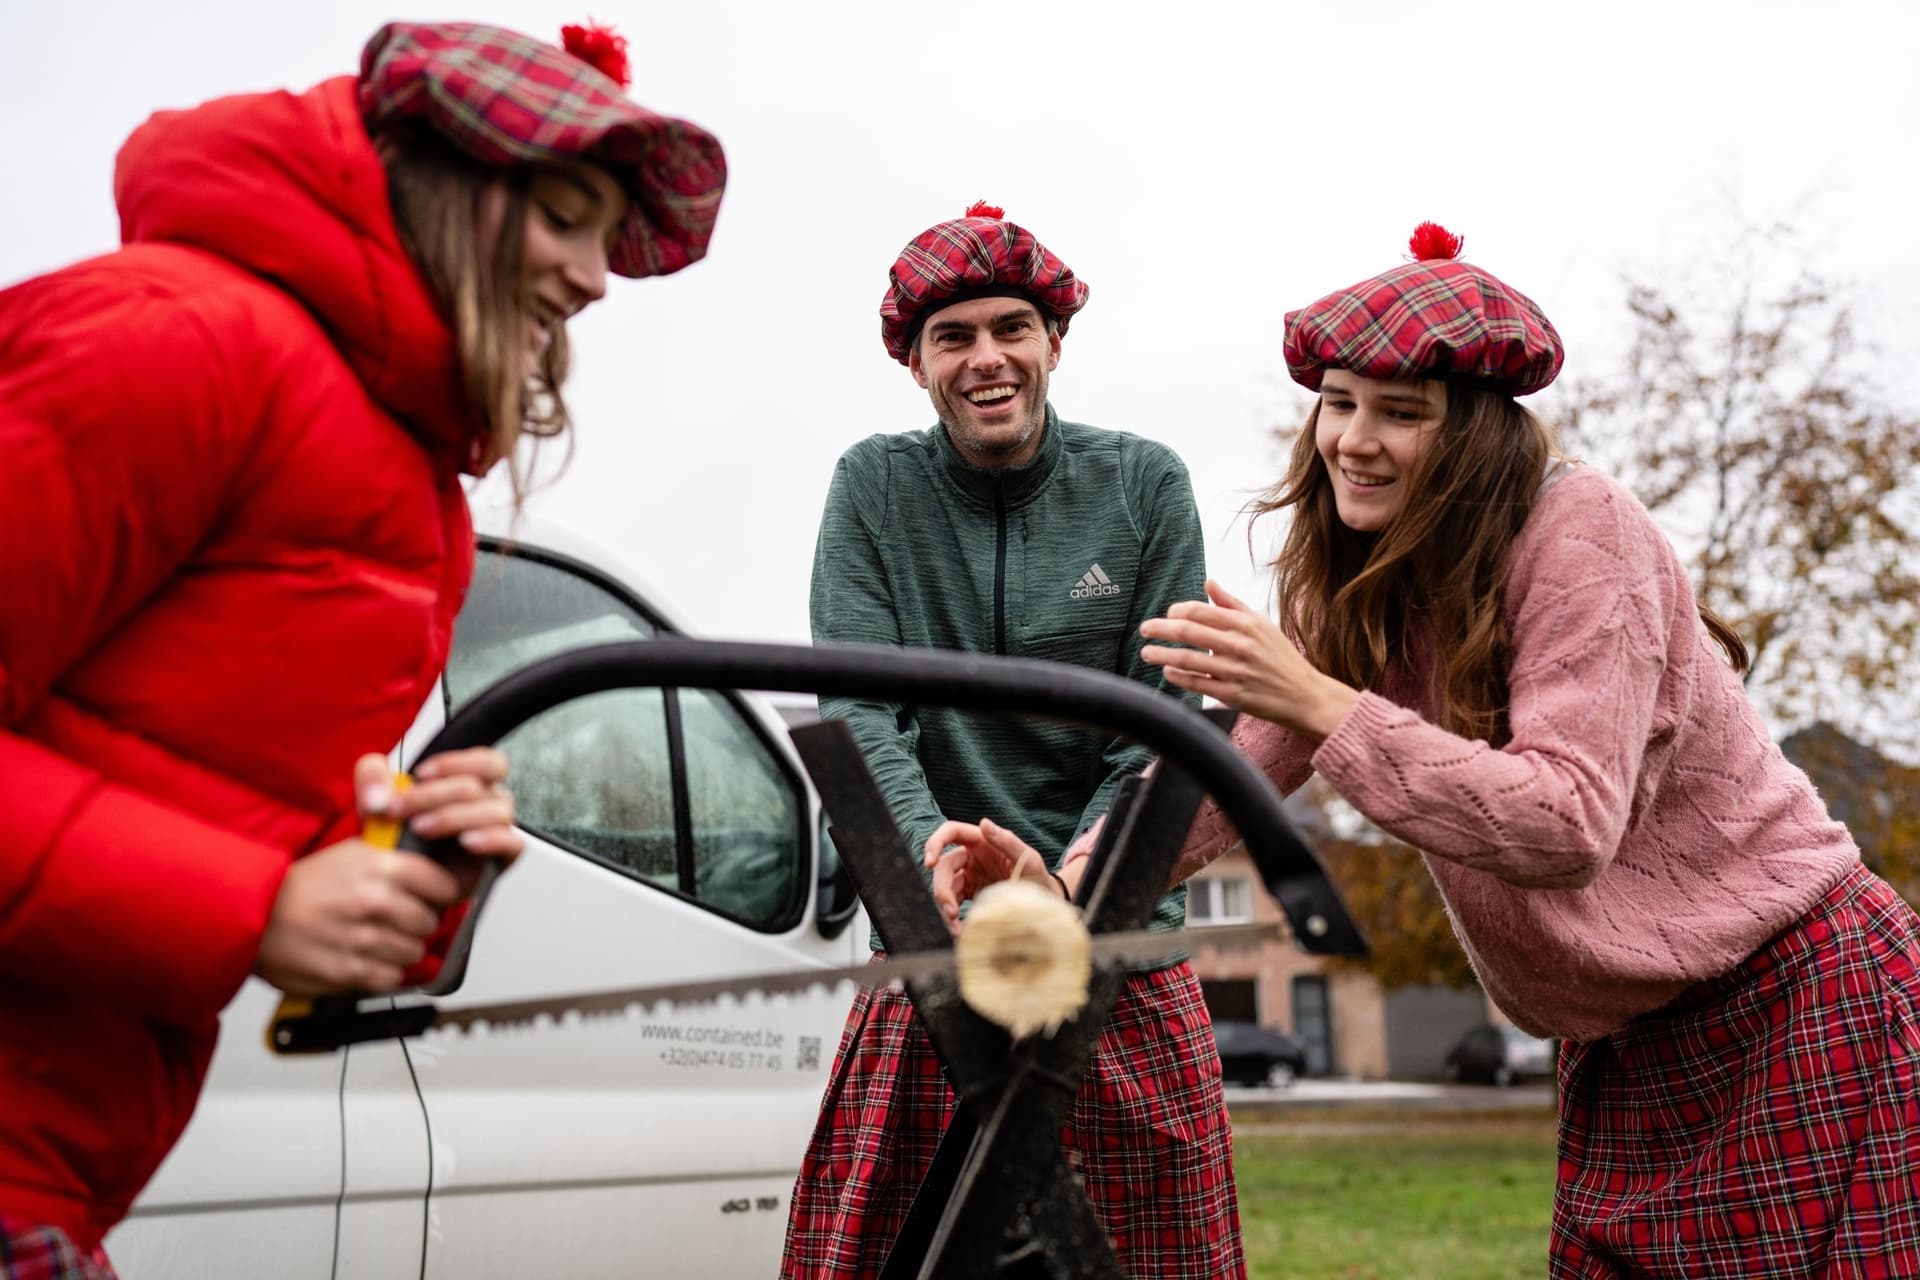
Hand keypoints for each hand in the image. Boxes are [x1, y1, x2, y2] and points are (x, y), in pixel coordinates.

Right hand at [254, 751, 522, 994]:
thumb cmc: (300, 885)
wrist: (252, 914)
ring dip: (400, 949)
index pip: (441, 885)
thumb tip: (438, 870)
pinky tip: (365, 959)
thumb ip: (394, 859)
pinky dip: (382, 973)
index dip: (441, 893)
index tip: (436, 897)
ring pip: (413, 952)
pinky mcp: (347, 972)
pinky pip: (390, 979)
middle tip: (399, 921)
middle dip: (418, 923)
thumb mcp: (350, 853)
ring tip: (377, 940)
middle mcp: (373, 901)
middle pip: (429, 922)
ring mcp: (361, 939)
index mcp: (379, 867)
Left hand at [389, 746, 523, 894]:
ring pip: (497, 812)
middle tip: (400, 809)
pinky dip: (491, 839)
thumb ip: (373, 778)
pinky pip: (512, 844)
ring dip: (455, 817)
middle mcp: (489, 804)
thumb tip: (379, 793)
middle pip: (479, 787)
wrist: (396, 880)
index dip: (457, 764)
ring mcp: (497, 831)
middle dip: (434, 795)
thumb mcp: (376, 801)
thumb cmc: (396, 837)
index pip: (487, 762)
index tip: (420, 774)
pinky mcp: (500, 860)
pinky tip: (466, 842)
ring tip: (421, 828)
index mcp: (472, 783)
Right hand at [923, 818, 1068, 935]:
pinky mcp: (970, 895)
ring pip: (944, 887)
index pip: (950, 832)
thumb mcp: (1029, 858)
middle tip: (950, 910)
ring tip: (955, 927)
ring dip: (945, 907)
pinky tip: (959, 930)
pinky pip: (952, 903)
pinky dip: (951, 917)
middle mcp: (971, 857)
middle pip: (943, 867)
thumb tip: (984, 822)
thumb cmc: (1038, 876)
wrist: (1044, 904)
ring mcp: (969, 876)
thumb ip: (1007, 840)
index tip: (929, 863)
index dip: (934, 843)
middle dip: (941, 889)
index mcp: (982, 841)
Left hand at [1138, 579, 1359, 738]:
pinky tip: (1167, 672)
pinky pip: (1196, 683)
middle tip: (1145, 629)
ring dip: (1161, 654)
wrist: (1304, 694)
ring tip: (1146, 653)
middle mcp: (1239, 645)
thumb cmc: (1279, 656)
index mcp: (1245, 624)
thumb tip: (1208, 582)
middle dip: (1159, 629)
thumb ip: (1231, 603)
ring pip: (1187, 659)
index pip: (1199, 611)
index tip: (1167, 615)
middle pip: (1188, 632)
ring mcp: (1234, 671)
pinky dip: (1177, 677)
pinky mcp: (1232, 695)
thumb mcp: (1261, 624)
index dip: (1176, 611)